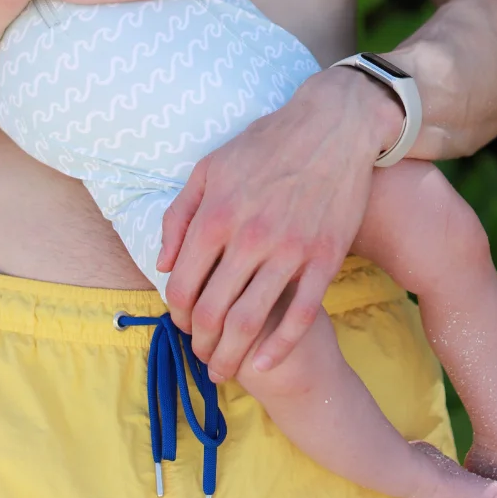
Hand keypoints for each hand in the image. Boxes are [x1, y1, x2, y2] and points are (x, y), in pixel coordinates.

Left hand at [158, 67, 404, 379]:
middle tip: (201, 357)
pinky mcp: (325, 258)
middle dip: (200, 345)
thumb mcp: (209, 167)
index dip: (177, 314)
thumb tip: (164, 265)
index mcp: (216, 215)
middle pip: (213, 312)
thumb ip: (179, 216)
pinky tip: (265, 363)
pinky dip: (279, 347)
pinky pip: (300, 315)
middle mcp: (249, 237)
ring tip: (225, 370)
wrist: (332, 126)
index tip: (182, 324)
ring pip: (251, 322)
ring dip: (232, 356)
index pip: (184, 285)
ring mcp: (290, 250)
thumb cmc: (265, 145)